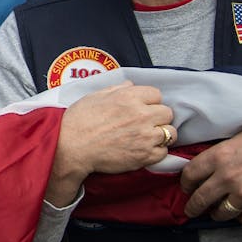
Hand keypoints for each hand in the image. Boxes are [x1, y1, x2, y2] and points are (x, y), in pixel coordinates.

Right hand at [50, 82, 172, 205]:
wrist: (70, 148)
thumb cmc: (78, 122)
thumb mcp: (95, 96)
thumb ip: (117, 89)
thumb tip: (131, 86)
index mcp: (129, 97)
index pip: (156, 94)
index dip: (149, 102)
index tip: (141, 108)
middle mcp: (141, 114)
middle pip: (167, 113)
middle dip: (157, 117)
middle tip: (144, 123)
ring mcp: (145, 136)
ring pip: (170, 133)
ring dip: (160, 135)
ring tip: (146, 138)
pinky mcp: (145, 155)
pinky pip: (164, 152)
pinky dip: (156, 152)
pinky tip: (142, 150)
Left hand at [180, 121, 241, 226]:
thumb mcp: (238, 137)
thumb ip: (220, 153)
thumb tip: (205, 166)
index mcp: (219, 156)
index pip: (189, 175)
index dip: (186, 183)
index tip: (187, 187)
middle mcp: (227, 177)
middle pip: (200, 199)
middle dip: (193, 206)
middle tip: (191, 210)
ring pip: (220, 213)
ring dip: (217, 213)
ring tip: (218, 212)